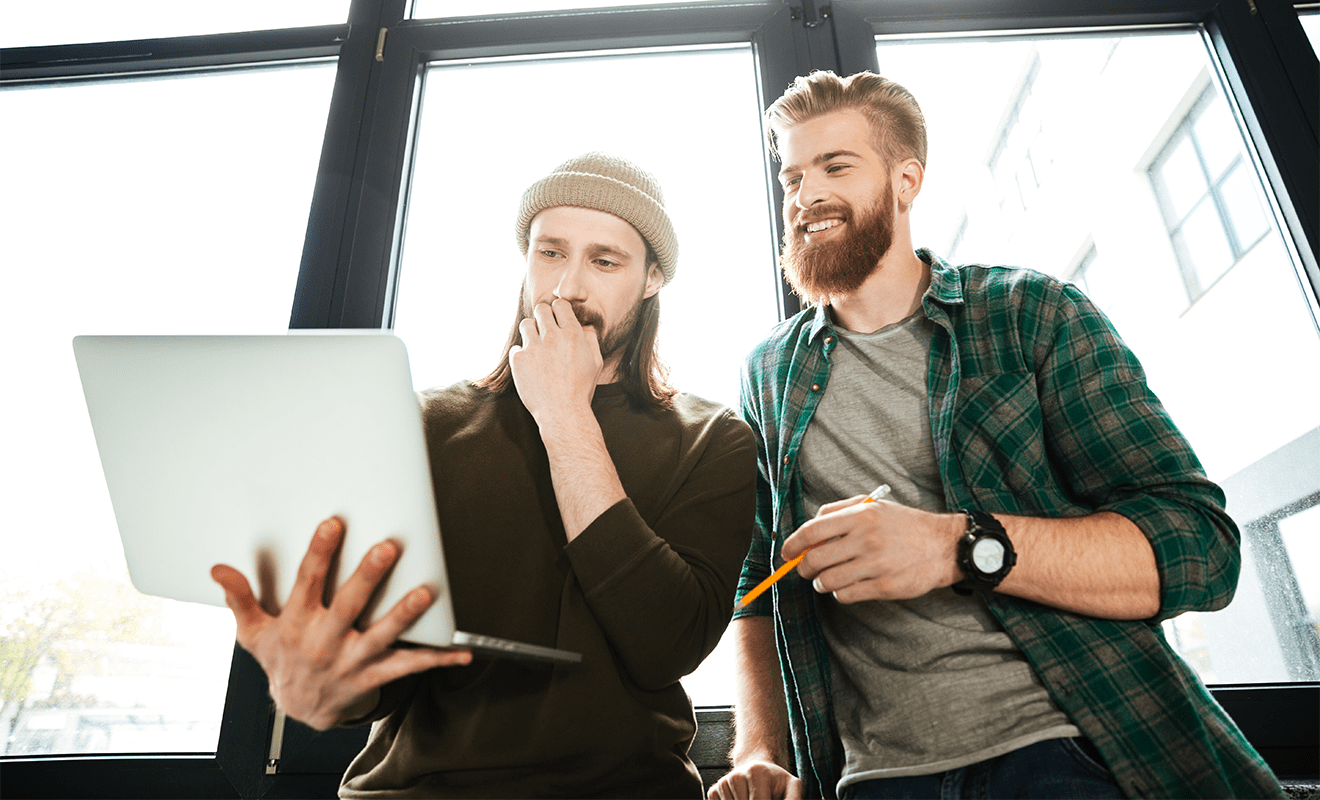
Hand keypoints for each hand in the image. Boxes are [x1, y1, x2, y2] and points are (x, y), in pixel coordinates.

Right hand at [211, 516, 470, 729]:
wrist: (300, 710)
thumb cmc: (280, 662)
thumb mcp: (252, 633)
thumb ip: (239, 598)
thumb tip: (219, 568)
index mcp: (296, 624)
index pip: (306, 583)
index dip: (319, 553)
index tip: (333, 524)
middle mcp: (324, 641)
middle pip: (348, 605)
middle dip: (368, 576)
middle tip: (387, 548)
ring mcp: (351, 660)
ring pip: (380, 635)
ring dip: (403, 614)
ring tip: (424, 593)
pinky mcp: (373, 676)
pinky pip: (408, 668)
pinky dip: (436, 660)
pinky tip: (461, 653)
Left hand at [509, 298, 602, 423]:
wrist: (563, 413)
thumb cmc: (581, 389)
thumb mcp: (596, 363)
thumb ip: (591, 340)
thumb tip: (585, 326)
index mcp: (573, 334)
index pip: (560, 304)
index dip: (558, 310)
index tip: (557, 319)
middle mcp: (552, 337)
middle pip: (541, 309)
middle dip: (543, 316)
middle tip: (545, 330)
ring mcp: (533, 347)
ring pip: (526, 324)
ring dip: (531, 332)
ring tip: (536, 346)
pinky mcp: (518, 360)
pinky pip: (516, 348)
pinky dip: (521, 355)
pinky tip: (530, 367)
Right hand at [708, 761, 803, 799]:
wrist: (758, 770)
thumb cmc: (776, 782)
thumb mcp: (793, 786)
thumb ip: (794, 799)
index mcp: (756, 772)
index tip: (770, 799)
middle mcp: (736, 775)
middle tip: (764, 796)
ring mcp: (723, 782)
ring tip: (753, 798)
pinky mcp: (714, 790)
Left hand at [782, 495, 962, 603]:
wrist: (944, 546)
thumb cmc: (904, 525)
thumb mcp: (874, 506)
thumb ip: (839, 511)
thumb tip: (809, 528)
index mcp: (860, 516)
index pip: (812, 531)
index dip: (792, 544)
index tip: (786, 552)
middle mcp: (866, 539)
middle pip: (815, 560)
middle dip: (803, 568)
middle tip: (805, 570)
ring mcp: (875, 565)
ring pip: (828, 581)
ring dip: (821, 583)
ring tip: (826, 580)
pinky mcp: (884, 587)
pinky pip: (846, 595)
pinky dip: (840, 594)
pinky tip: (847, 586)